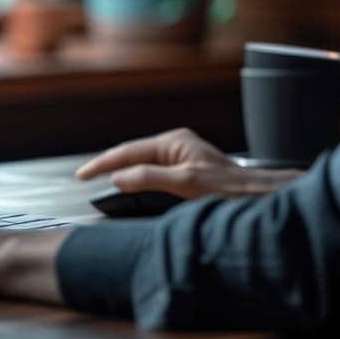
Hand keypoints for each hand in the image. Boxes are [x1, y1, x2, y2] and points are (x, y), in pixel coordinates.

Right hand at [76, 128, 301, 197]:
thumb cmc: (228, 190)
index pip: (128, 151)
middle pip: (133, 154)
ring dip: (122, 172)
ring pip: (142, 163)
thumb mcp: (186, 183)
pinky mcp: (187, 170)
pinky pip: (153, 171)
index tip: (82, 175)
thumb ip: (149, 178)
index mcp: (173, 141)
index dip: (102, 163)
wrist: (257, 196)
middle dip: (108, 165)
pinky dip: (137, 178)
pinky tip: (130, 186)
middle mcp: (176, 144)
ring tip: (100, 180)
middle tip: (84, 178)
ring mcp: (182, 156)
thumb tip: (119, 177)